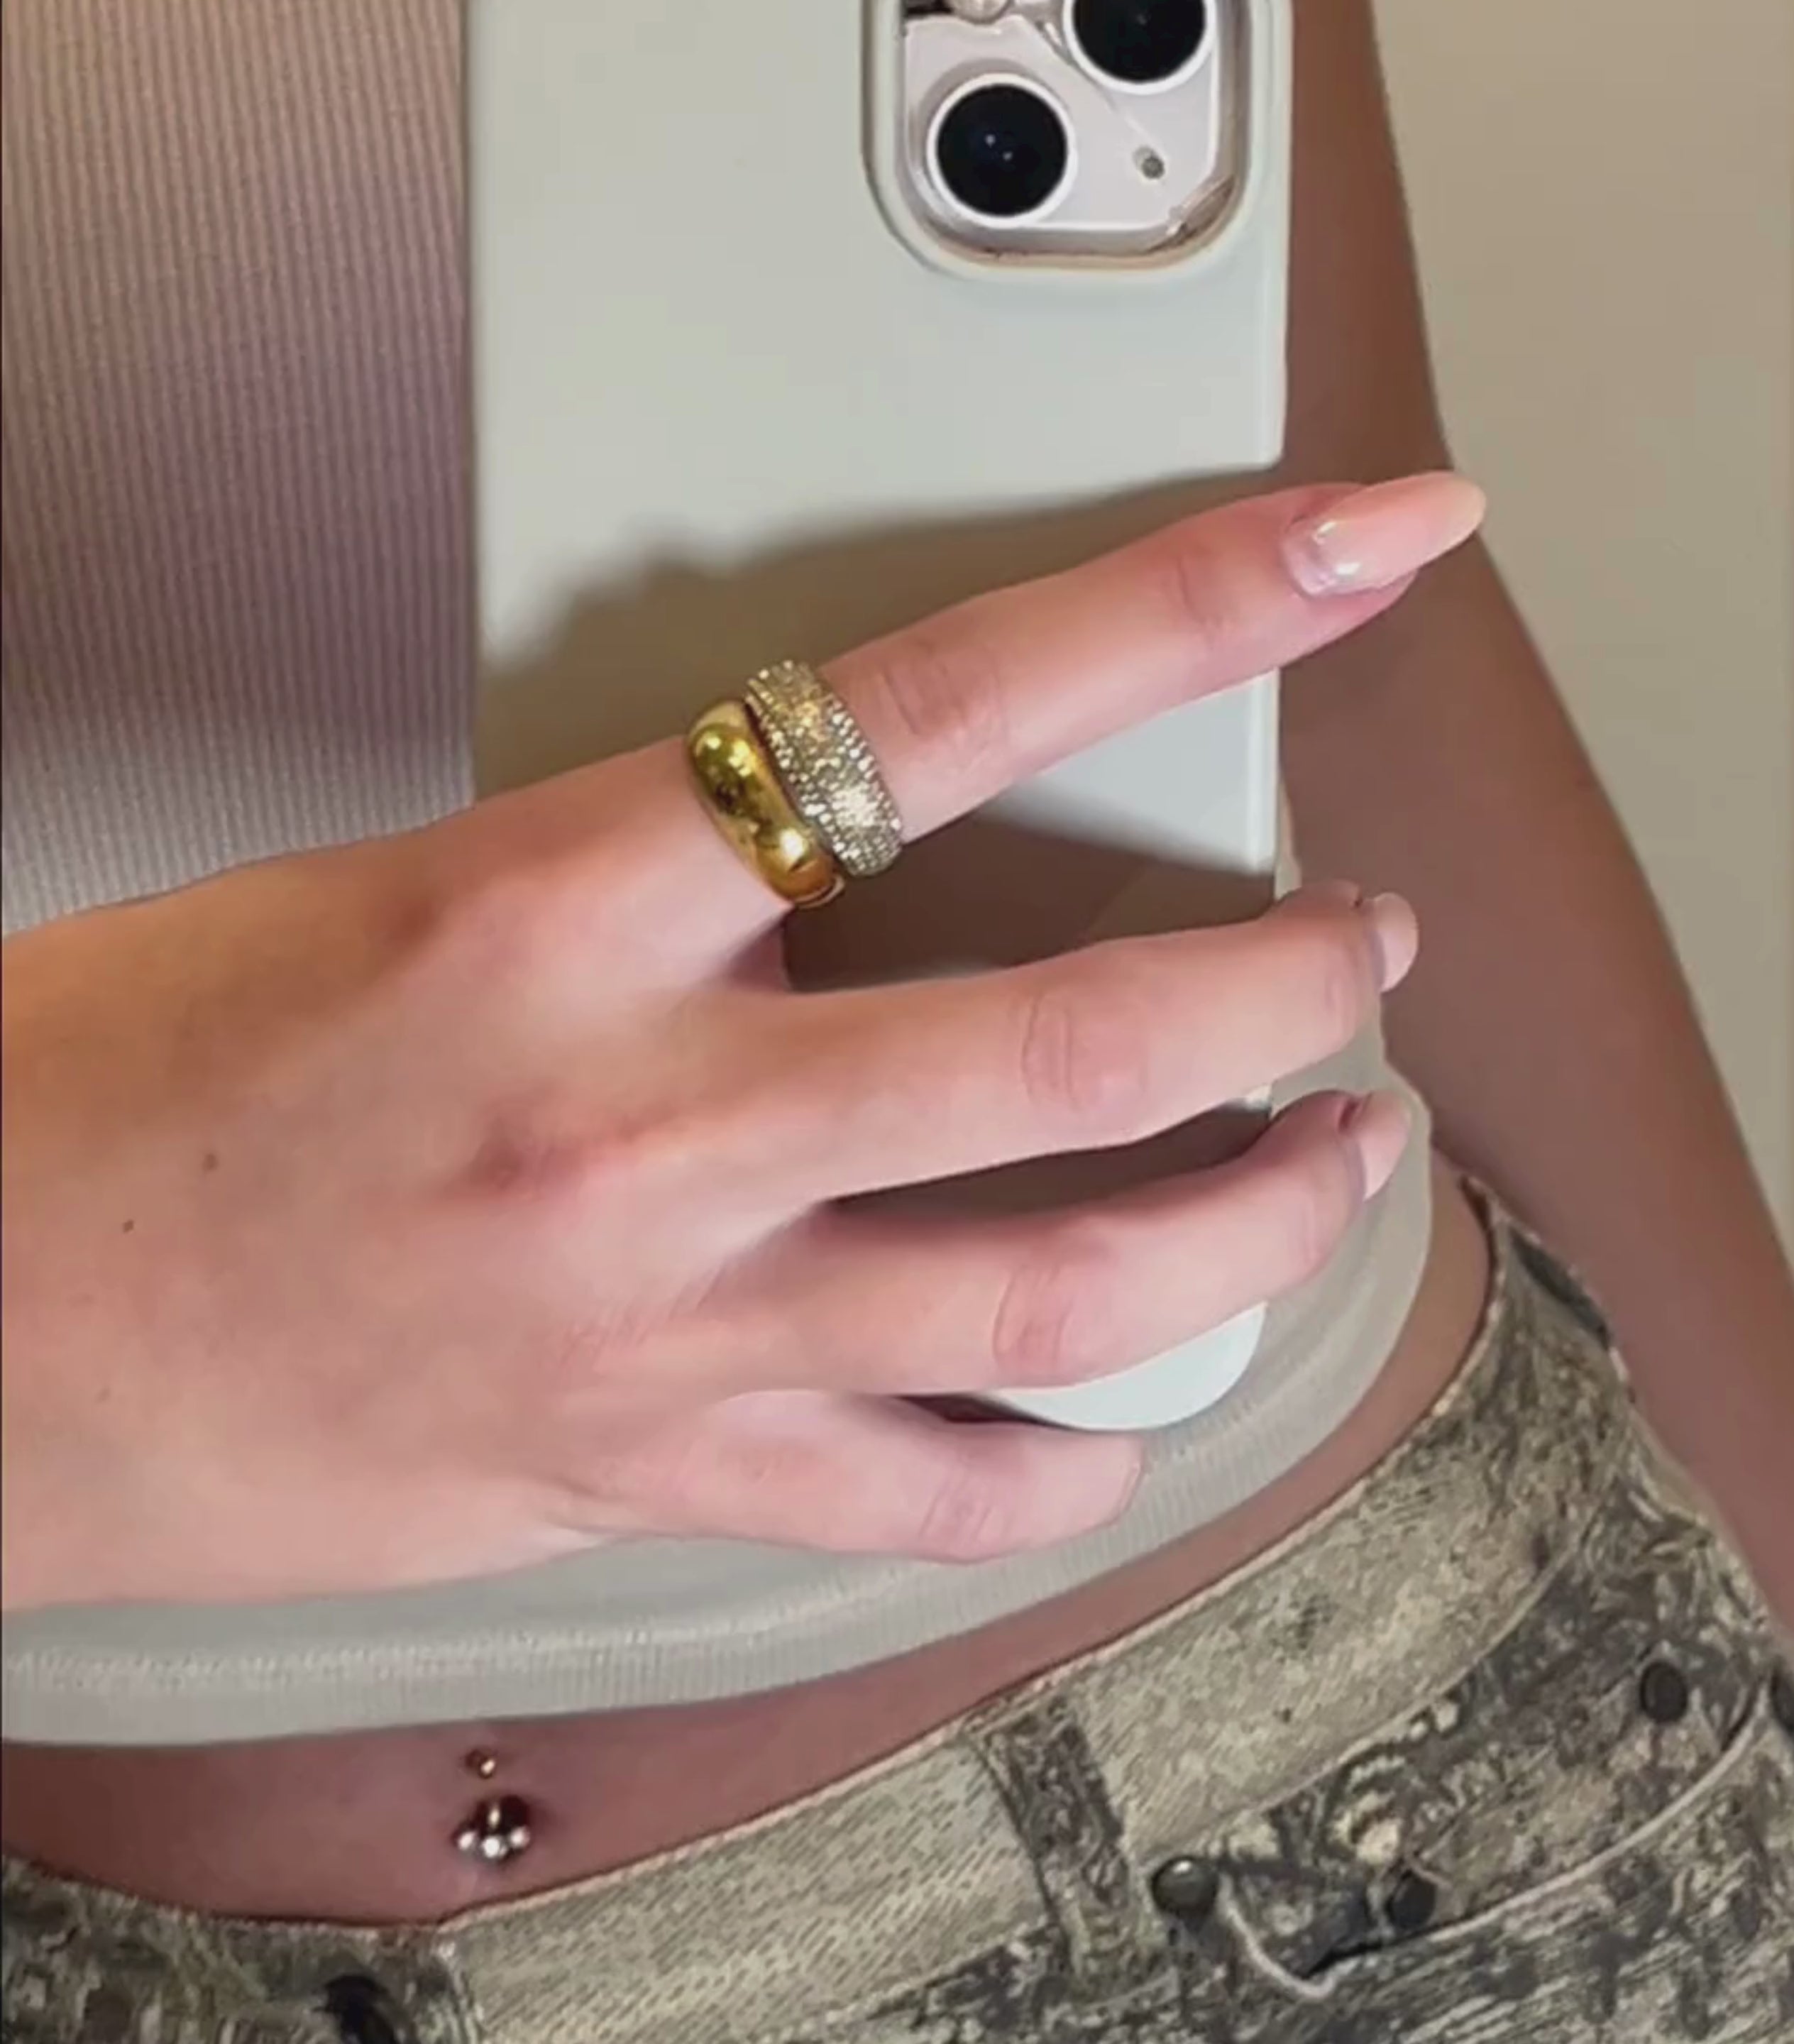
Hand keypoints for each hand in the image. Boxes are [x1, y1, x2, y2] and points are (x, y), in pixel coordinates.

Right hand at [0, 476, 1485, 1611]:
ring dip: (1255, 1225)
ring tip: (1341, 1159)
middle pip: (1076, 1047)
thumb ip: (658, 891)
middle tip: (1363, 948)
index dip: (1191, 606)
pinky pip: (934, 1497)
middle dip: (1285, 987)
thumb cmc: (143, 1078)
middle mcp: (642, 1123)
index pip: (950, 707)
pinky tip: (1122, 1420)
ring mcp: (663, 1329)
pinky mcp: (651, 1478)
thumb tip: (859, 873)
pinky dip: (1067, 1461)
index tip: (1357, 549)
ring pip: (1064, 1295)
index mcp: (560, 911)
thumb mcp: (412, 893)